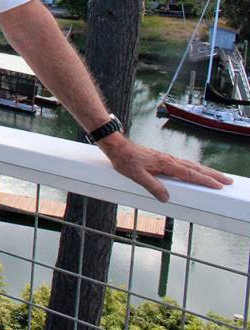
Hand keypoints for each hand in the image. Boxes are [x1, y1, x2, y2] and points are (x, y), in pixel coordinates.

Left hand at [97, 134, 232, 201]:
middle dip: (212, 175)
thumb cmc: (125, 160)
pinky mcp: (161, 158)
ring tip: (217, 177)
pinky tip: (194, 171)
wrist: (116, 146)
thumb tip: (167, 198)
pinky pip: (183, 164)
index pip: (190, 174)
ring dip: (205, 171)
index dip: (205, 180)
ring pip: (190, 165)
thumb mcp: (137, 176)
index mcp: (166, 164)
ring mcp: (166, 158)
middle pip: (195, 168)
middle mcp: (168, 160)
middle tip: (228, 181)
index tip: (219, 185)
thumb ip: (153, 187)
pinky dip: (194, 168)